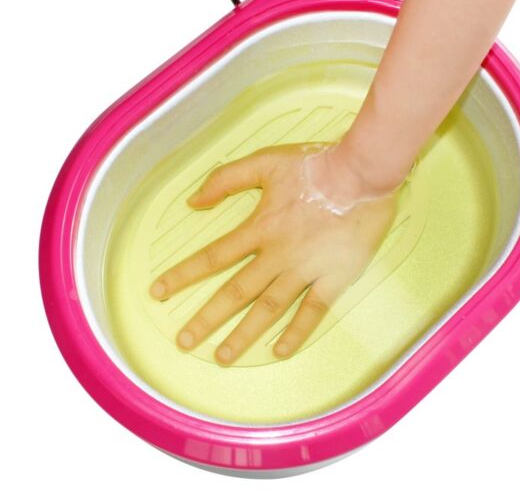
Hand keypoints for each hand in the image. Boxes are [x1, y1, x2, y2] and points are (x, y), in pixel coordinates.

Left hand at [149, 142, 396, 364]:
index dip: (183, 274)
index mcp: (260, 227)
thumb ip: (226, 179)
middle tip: (184, 341)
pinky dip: (297, 331)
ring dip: (245, 333)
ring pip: (269, 308)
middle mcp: (278, 254)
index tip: (158, 292)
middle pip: (236, 292)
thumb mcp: (265, 162)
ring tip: (223, 356)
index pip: (213, 256)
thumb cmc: (315, 165)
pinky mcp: (335, 277)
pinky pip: (313, 310)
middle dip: (207, 318)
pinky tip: (281, 350)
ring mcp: (306, 269)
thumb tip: (193, 201)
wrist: (361, 174)